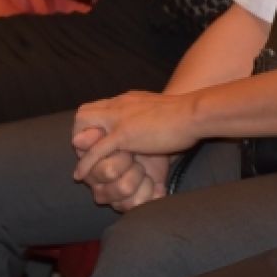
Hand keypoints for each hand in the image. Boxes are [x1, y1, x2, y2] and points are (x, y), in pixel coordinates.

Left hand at [71, 90, 197, 198]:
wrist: (195, 113)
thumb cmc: (186, 116)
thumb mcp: (160, 112)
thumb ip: (149, 118)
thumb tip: (153, 127)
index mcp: (129, 100)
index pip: (99, 107)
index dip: (94, 125)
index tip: (98, 141)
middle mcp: (120, 105)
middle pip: (84, 114)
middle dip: (81, 134)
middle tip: (86, 152)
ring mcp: (120, 119)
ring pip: (84, 131)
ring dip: (81, 150)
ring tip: (81, 167)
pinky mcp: (124, 134)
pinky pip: (96, 151)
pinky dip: (85, 164)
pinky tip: (80, 176)